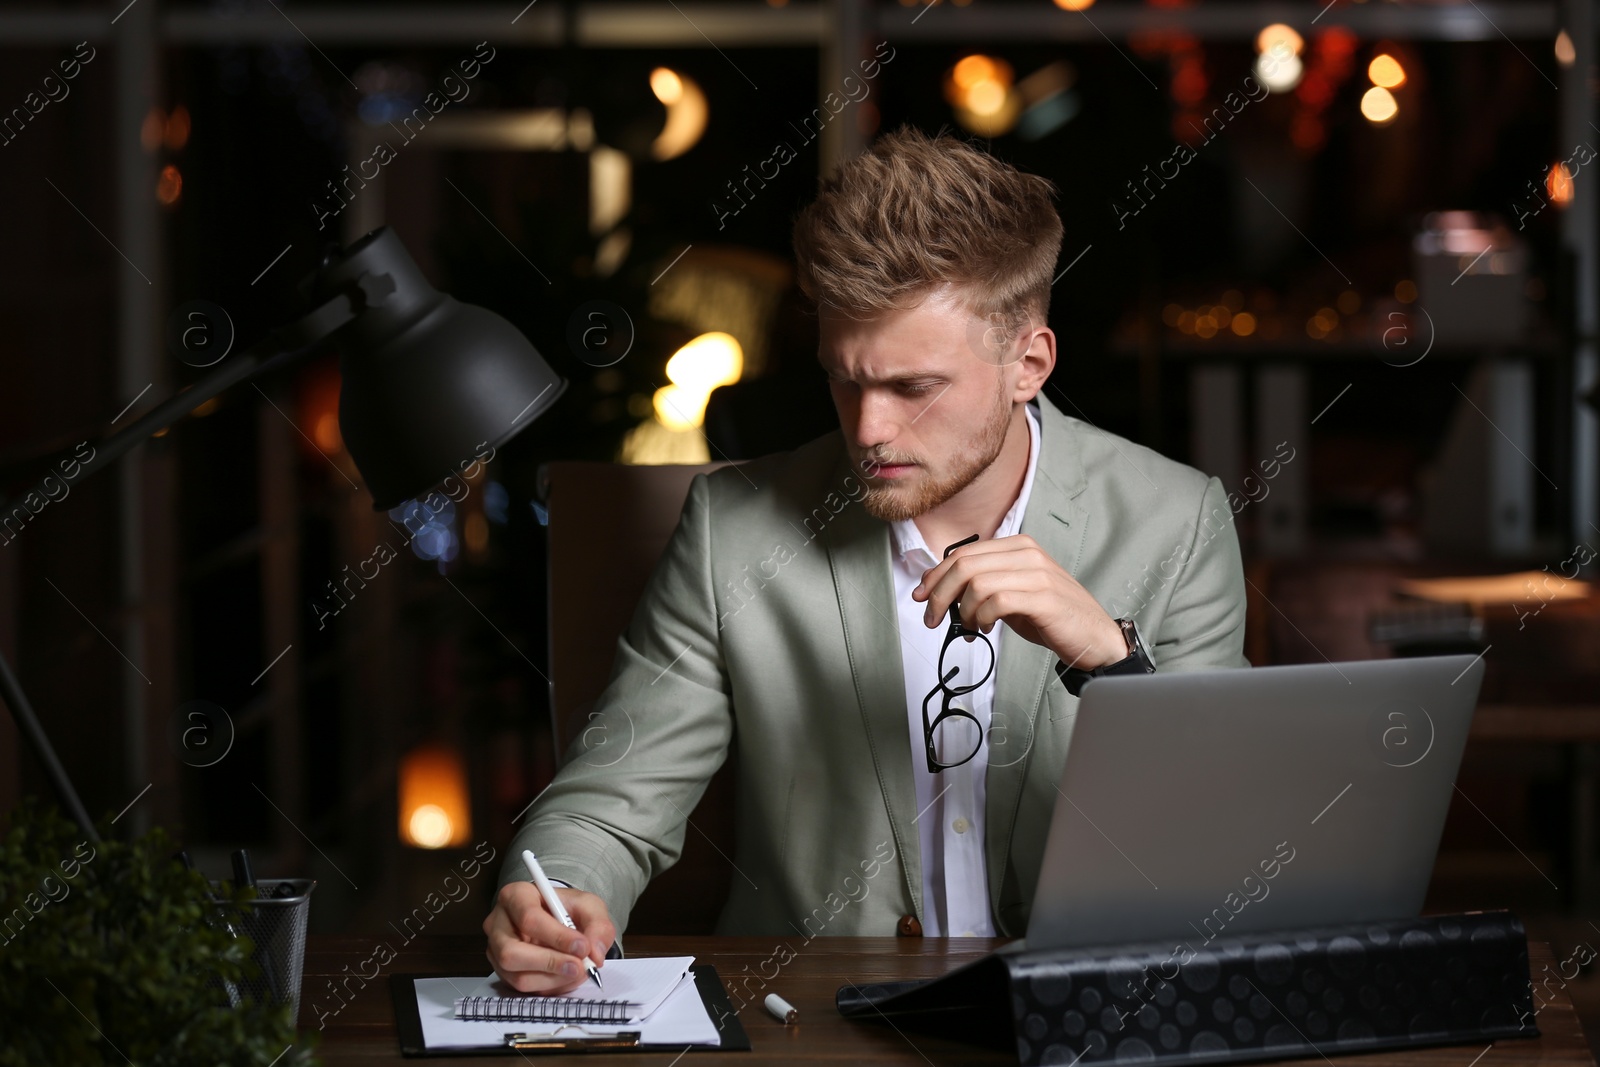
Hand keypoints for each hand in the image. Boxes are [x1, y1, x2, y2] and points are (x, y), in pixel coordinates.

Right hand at [484, 882, 616, 992]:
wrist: (558, 919)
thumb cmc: (568, 908)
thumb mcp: (589, 906)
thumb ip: (598, 925)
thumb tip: (595, 954)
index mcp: (516, 896)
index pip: (529, 918)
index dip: (557, 937)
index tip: (582, 946)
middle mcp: (498, 923)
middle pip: (511, 952)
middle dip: (550, 963)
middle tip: (579, 967)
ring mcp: (495, 950)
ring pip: (517, 976)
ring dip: (552, 979)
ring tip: (577, 971)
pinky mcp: (502, 972)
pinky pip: (521, 989)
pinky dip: (549, 987)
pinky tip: (565, 977)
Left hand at [912, 534, 1127, 670]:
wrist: (1093, 636)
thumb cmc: (1050, 616)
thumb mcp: (1011, 593)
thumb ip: (981, 586)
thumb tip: (938, 592)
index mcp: (1017, 546)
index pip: (963, 553)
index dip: (935, 575)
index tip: (921, 595)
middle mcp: (1027, 553)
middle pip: (964, 565)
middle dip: (939, 594)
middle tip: (932, 618)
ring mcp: (1037, 574)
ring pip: (976, 583)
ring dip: (962, 611)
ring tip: (968, 627)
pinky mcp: (1044, 598)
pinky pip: (996, 602)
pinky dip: (981, 618)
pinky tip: (984, 628)